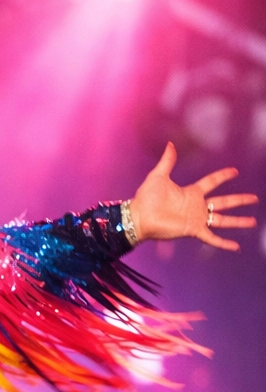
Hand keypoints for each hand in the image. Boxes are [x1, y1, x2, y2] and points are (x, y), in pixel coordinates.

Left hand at [129, 142, 256, 251]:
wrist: (138, 217)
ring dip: (238, 221)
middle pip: (224, 202)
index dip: (223, 176)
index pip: (212, 182)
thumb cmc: (145, 198)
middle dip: (240, 201)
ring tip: (253, 222)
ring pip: (223, 220)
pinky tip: (236, 247)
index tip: (235, 172)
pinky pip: (212, 238)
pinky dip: (223, 243)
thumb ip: (168, 161)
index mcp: (191, 192)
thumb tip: (170, 143)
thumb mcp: (158, 176)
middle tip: (254, 199)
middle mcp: (196, 206)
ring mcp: (196, 219)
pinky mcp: (192, 231)